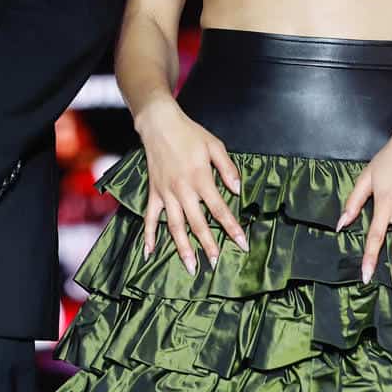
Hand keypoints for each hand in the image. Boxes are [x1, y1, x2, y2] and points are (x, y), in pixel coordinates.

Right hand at [134, 97, 244, 275]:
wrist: (159, 124)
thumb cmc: (190, 134)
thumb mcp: (215, 146)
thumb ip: (228, 168)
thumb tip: (238, 190)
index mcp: (201, 178)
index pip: (220, 209)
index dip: (232, 228)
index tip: (242, 244)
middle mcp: (183, 190)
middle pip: (197, 223)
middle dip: (208, 245)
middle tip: (216, 263)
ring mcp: (166, 193)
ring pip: (175, 225)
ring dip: (183, 247)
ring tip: (190, 267)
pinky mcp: (154, 193)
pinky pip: (150, 217)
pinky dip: (149, 235)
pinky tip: (149, 251)